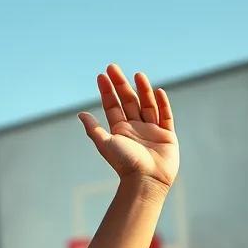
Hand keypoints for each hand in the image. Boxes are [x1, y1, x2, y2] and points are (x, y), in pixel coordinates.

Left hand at [79, 65, 178, 190]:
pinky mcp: (167, 135)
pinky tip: (158, 91)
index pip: (112, 106)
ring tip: (137, 74)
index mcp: (119, 131)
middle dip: (121, 84)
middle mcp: (134, 128)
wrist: (145, 180)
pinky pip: (165, 116)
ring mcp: (151, 131)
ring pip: (147, 105)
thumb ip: (93, 129)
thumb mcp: (105, 144)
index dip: (107, 91)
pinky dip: (163, 104)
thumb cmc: (124, 164)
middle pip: (128, 101)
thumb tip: (80, 114)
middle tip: (113, 67)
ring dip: (142, 89)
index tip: (101, 75)